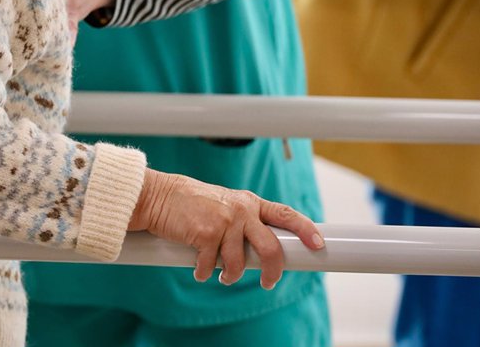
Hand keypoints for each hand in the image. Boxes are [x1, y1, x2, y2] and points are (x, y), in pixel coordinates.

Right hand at [129, 169, 325, 289]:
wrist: (161, 196)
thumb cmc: (194, 204)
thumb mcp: (227, 205)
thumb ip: (246, 221)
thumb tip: (263, 251)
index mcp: (250, 203)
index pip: (286, 215)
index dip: (306, 229)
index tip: (318, 244)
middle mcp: (242, 210)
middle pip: (270, 248)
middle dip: (272, 271)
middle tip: (268, 283)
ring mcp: (224, 222)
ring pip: (238, 263)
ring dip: (229, 276)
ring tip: (221, 275)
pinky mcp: (205, 234)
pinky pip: (211, 265)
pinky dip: (204, 272)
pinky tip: (199, 268)